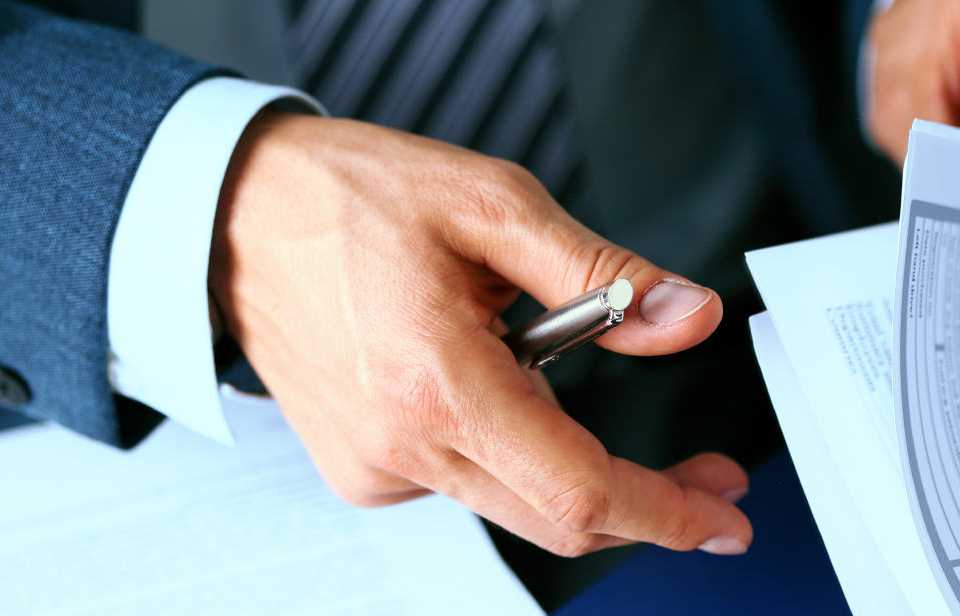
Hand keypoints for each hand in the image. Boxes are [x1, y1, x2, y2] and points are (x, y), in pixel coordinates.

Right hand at [210, 111, 751, 556]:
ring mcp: (374, 469)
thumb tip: (687, 318)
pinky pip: (467, 481)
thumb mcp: (494, 205)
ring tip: (529, 345)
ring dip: (571, 459)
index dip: (666, 513)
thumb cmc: (349, 198)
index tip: (723, 517)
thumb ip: (603, 274)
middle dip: (647, 504)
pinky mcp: (362, 472)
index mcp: (436, 383)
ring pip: (515, 501)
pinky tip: (479, 374)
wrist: (236, 214)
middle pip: (557, 518)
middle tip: (706, 475)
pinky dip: (507, 444)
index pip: (577, 490)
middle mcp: (399, 446)